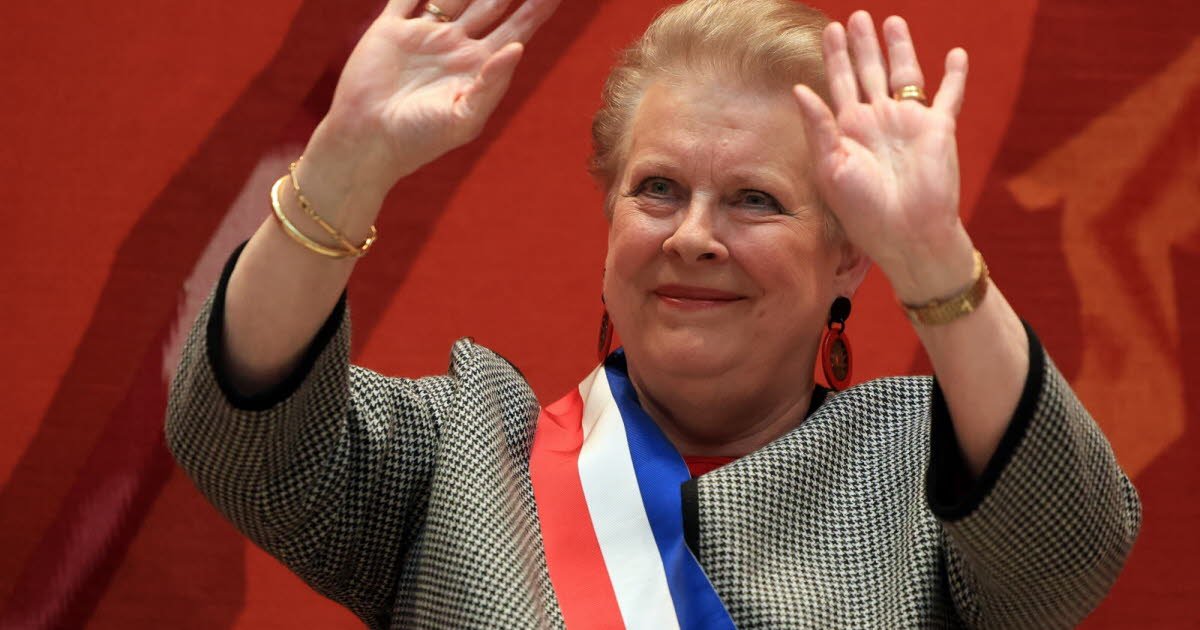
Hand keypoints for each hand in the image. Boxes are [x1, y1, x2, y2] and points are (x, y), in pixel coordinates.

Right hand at [310, 0, 561, 192]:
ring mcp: (425, 35)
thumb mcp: (464, 118)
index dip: (538, 7)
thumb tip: (518, 48)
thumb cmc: (419, 140)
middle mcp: (456, 47)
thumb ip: (493, 84)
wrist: (367, 143)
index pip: (518, 28)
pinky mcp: (391, 29)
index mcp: (479, 69)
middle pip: (493, 2)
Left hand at [792, 11, 973, 303]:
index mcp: (849, 130)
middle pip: (868, 72)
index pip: (840, 82)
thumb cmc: (863, 210)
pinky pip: (949, 95)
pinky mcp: (938, 128)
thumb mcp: (831, 168)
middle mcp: (877, 121)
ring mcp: (909, 122)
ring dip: (899, 48)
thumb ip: (818, 127)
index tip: (830, 29)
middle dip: (862, 45)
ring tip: (892, 21)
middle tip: (856, 17)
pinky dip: (955, 75)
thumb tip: (799, 89)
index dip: (835, 56)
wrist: (907, 234)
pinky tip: (956, 54)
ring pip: (904, 75)